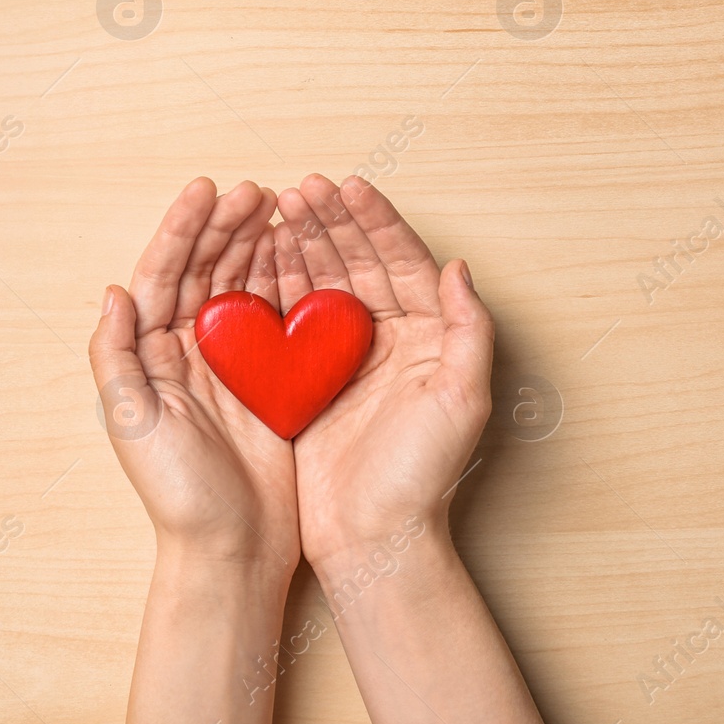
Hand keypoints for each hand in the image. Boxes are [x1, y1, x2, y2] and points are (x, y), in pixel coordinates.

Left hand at [89, 178, 297, 572]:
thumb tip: (114, 291)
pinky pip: (275, 318)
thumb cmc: (177, 494)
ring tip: (279, 206)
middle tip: (256, 191)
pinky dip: (286, 282)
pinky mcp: (268, 381)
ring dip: (253, 244)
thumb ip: (114, 355)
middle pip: (202, 270)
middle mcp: (184, 352)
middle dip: (224, 226)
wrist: (232, 549)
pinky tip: (301, 255)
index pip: (161, 274)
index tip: (207, 190)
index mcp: (148, 354)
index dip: (181, 230)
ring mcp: (228, 364)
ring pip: (238, 286)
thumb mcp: (130, 423)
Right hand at [274, 174, 494, 565]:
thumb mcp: (461, 400)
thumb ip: (468, 331)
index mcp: (426, 336)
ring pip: (318, 282)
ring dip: (298, 243)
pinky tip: (256, 258)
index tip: (347, 185)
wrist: (373, 537)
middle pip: (356, 262)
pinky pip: (286, 318)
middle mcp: (384, 339)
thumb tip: (459, 267)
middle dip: (328, 221)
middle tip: (299, 190)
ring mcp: (340, 357)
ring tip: (273, 210)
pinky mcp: (303, 379)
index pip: (401, 261)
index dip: (374, 220)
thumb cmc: (421, 476)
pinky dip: (272, 284)